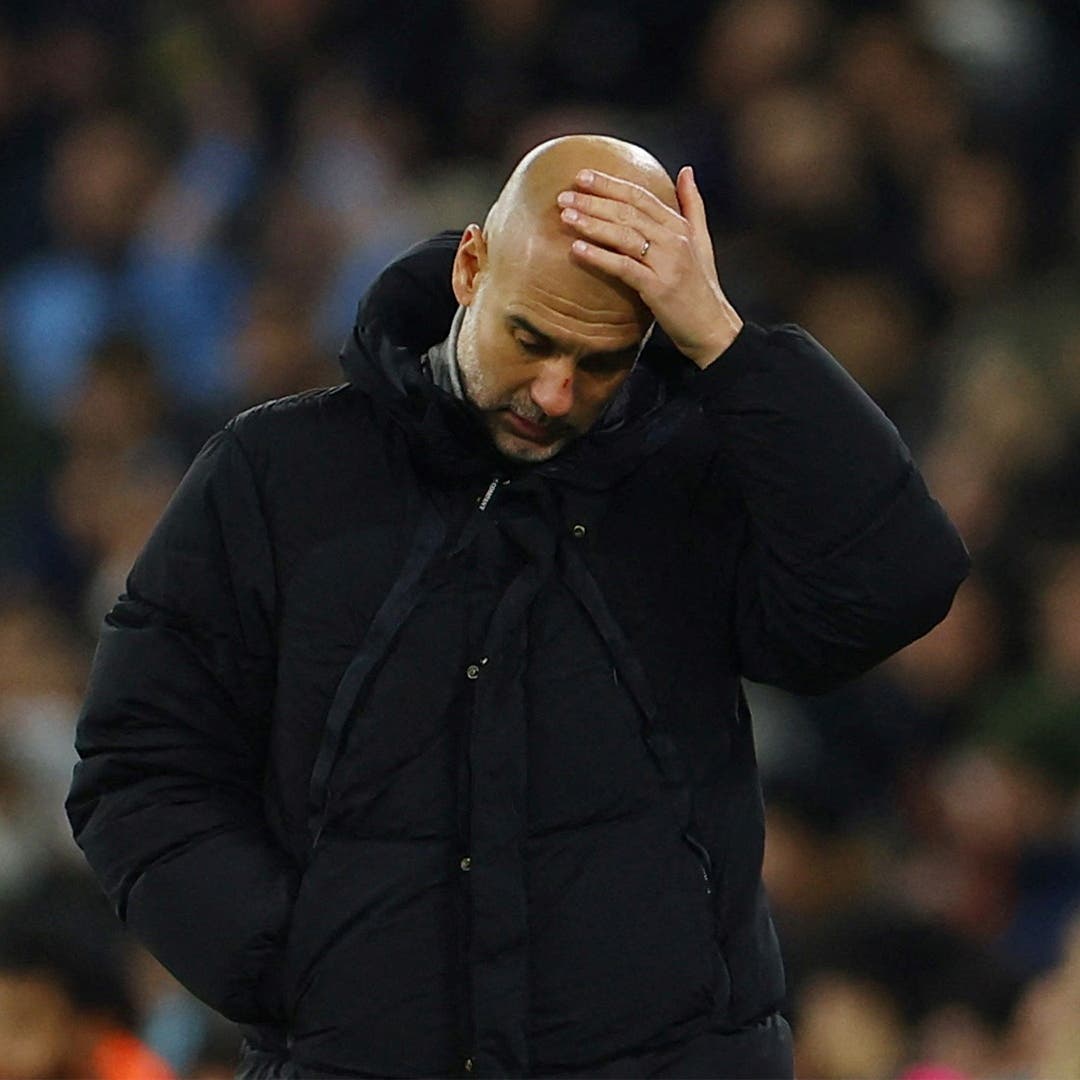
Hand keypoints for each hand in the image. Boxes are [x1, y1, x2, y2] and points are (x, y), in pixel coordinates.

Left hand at [557, 166, 742, 368]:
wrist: (712, 327)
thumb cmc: (701, 286)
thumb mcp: (701, 241)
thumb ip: (693, 205)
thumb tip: (686, 171)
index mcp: (680, 227)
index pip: (640, 197)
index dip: (610, 184)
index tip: (582, 175)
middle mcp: (674, 240)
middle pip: (628, 212)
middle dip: (594, 201)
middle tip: (564, 196)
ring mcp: (667, 264)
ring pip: (625, 236)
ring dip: (592, 224)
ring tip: (565, 217)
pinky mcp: (658, 288)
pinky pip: (624, 267)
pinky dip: (600, 256)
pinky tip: (577, 249)